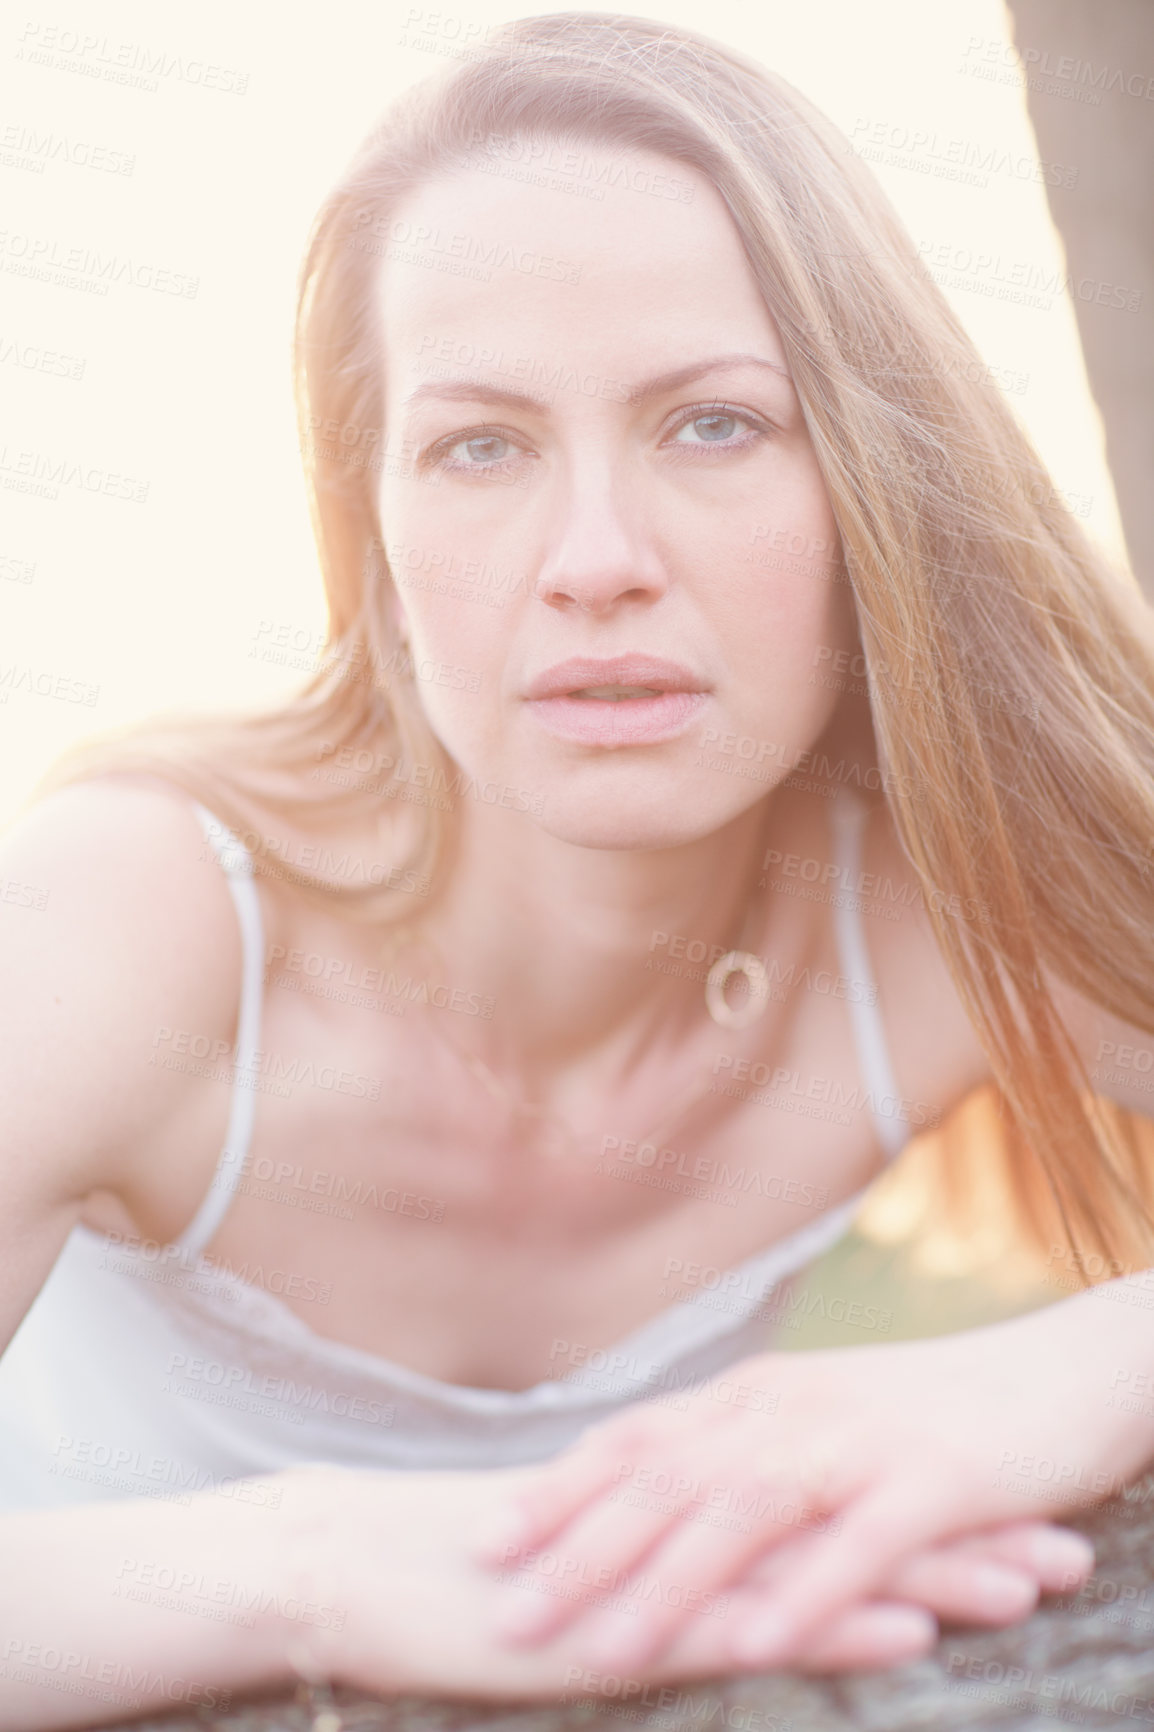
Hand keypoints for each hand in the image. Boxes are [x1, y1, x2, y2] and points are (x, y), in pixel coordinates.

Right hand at [276, 1464, 1093, 1698]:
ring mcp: (666, 1568)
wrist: (360, 1562)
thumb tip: (720, 1560)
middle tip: (1065, 1532)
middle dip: (962, 1527)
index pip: (826, 1492)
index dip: (918, 1498)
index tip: (1005, 1502)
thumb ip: (656, 1550)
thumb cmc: (465, 1569)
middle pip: (849, 1517)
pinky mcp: (632, 1622)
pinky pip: (751, 1623)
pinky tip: (907, 1627)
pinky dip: (834, 1620)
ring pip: (825, 1563)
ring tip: (1031, 1578)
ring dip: (933, 1570)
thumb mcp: (586, 1558)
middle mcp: (693, 1518)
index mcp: (689, 1498)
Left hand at [467, 1292, 1150, 1673]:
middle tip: (508, 1608)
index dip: (562, 1490)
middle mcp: (790, 1410)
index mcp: (755, 1396)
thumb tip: (664, 1494)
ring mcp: (857, 1443)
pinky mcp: (932, 1482)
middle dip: (583, 1548)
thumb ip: (743, 1450)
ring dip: (669, 1584)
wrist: (1059, 1375)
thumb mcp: (820, 1419)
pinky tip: (756, 1644)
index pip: (639, 1439)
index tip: (487, 1540)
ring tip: (604, 1649)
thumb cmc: (930, 1409)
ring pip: (744, 1514)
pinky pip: (855, 1545)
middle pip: (669, 1479)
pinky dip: (800, 1595)